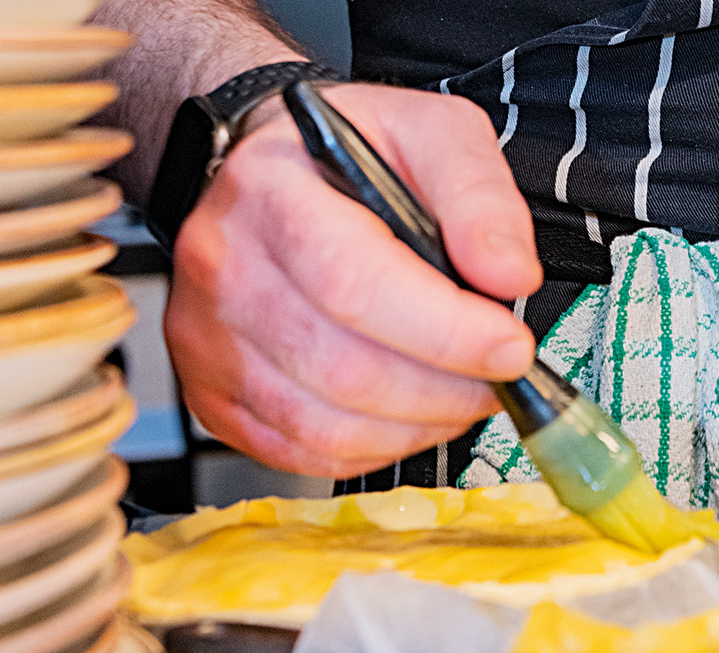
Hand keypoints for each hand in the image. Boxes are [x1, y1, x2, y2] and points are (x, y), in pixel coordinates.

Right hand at [167, 83, 541, 477]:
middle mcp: (224, 266)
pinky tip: (410, 414)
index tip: (510, 347)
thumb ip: (479, 197)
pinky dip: (375, 448)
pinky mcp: (212, 392)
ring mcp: (208, 338)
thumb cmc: (348, 156)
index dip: (446, 333)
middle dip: (446, 390)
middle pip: (344, 370)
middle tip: (498, 377)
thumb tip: (509, 275)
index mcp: (272, 192)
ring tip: (462, 394)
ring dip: (418, 425)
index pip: (354, 283)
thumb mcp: (433, 134)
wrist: (266, 171)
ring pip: (326, 425)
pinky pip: (304, 451)